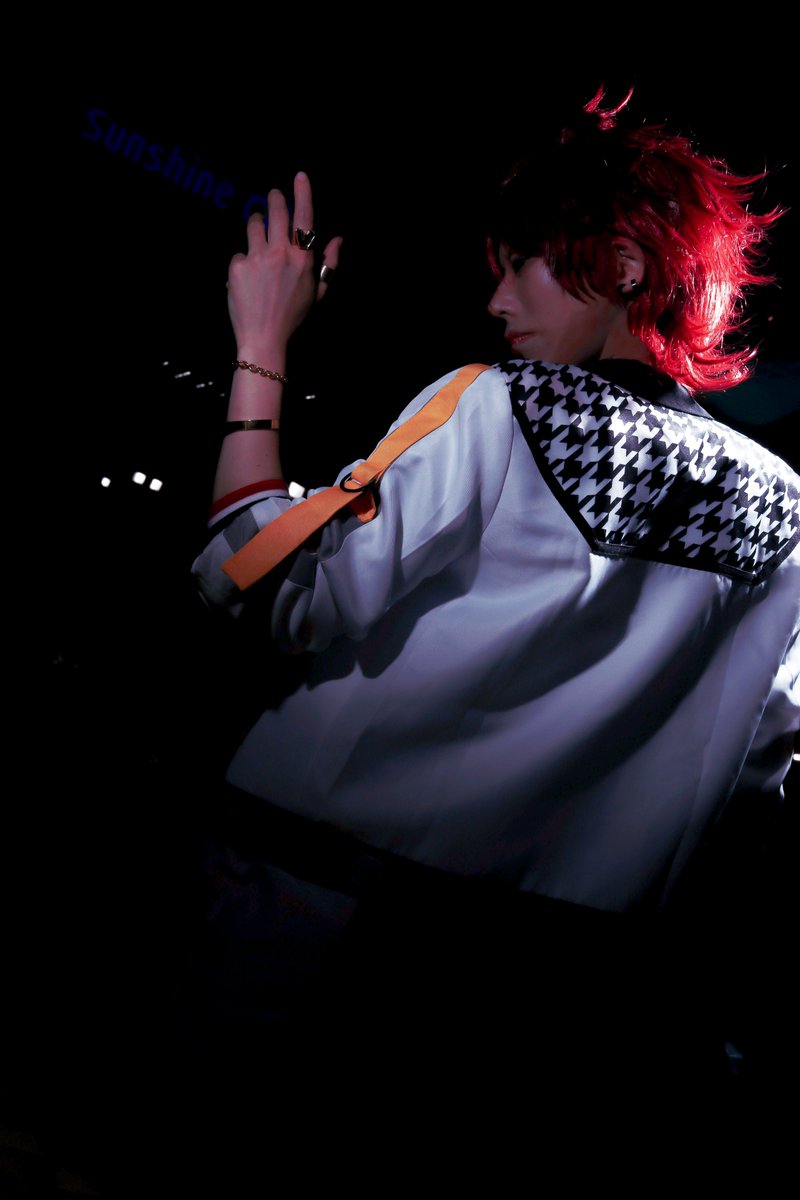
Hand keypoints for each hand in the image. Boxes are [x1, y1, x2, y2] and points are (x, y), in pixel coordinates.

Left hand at [227, 171, 341, 356]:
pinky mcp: (237, 266)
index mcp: (302, 259)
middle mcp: (280, 253)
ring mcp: (257, 258)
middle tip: (273, 196)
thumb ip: (329, 263)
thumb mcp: (318, 293)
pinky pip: (240, 253)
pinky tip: (246, 276)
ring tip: (257, 229)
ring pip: (253, 225)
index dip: (302, 193)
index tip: (299, 176)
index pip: (304, 217)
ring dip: (255, 223)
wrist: (263, 338)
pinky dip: (243, 260)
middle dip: (274, 199)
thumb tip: (337, 239)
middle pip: (276, 211)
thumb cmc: (293, 317)